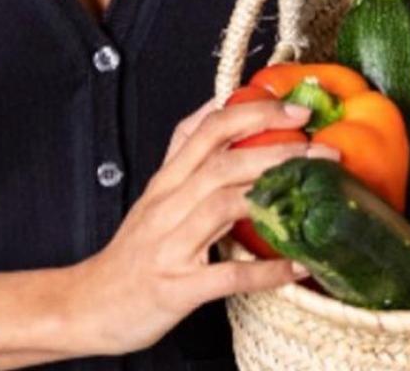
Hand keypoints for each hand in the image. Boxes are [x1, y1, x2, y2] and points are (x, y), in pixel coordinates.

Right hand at [64, 95, 336, 356]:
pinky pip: (226, 276)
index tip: (295, 111)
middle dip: (274, 149)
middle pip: (221, 161)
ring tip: (315, 190)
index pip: (207, 129)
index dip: (253, 113)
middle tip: (320, 146)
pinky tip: (297, 265)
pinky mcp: (177, 288)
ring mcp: (171, 246)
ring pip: (222, 205)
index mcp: (166, 181)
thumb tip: (219, 105)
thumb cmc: (132, 249)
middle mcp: (167, 205)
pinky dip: (264, 271)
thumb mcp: (155, 193)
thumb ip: (185, 152)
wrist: (89, 304)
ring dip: (271, 194)